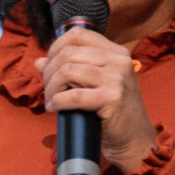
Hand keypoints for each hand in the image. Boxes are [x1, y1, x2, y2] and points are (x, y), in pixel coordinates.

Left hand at [35, 26, 157, 173]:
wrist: (135, 140)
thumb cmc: (113, 113)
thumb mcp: (94, 85)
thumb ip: (70, 69)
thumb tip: (39, 62)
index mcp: (116, 52)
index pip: (78, 34)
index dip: (56, 47)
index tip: (48, 65)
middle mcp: (119, 61)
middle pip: (68, 53)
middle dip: (50, 71)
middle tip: (47, 88)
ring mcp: (117, 79)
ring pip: (68, 72)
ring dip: (51, 87)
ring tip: (51, 100)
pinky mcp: (112, 99)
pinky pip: (73, 96)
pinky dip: (57, 102)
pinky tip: (54, 109)